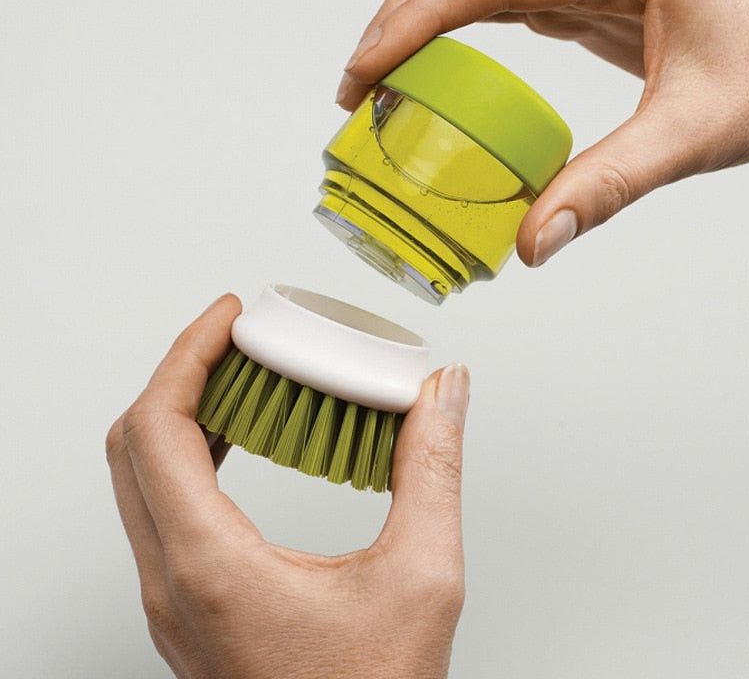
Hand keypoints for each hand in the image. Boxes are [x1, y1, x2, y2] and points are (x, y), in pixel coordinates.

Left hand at [106, 295, 469, 678]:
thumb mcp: (422, 578)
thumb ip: (434, 470)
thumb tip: (444, 393)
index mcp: (210, 568)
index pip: (156, 429)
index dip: (186, 354)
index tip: (226, 315)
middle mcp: (171, 583)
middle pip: (133, 444)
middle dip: (180, 372)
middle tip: (233, 335)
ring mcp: (171, 598)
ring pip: (140, 477)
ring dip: (182, 412)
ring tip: (241, 374)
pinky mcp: (186, 605)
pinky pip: (161, 508)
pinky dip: (191, 454)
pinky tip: (243, 437)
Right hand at [336, 0, 748, 266]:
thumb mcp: (689, 137)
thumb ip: (606, 188)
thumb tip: (531, 240)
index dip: (412, 21)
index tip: (365, 71)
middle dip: (398, 15)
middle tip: (357, 82)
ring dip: (417, 13)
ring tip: (378, 74)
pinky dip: (452, 24)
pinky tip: (431, 61)